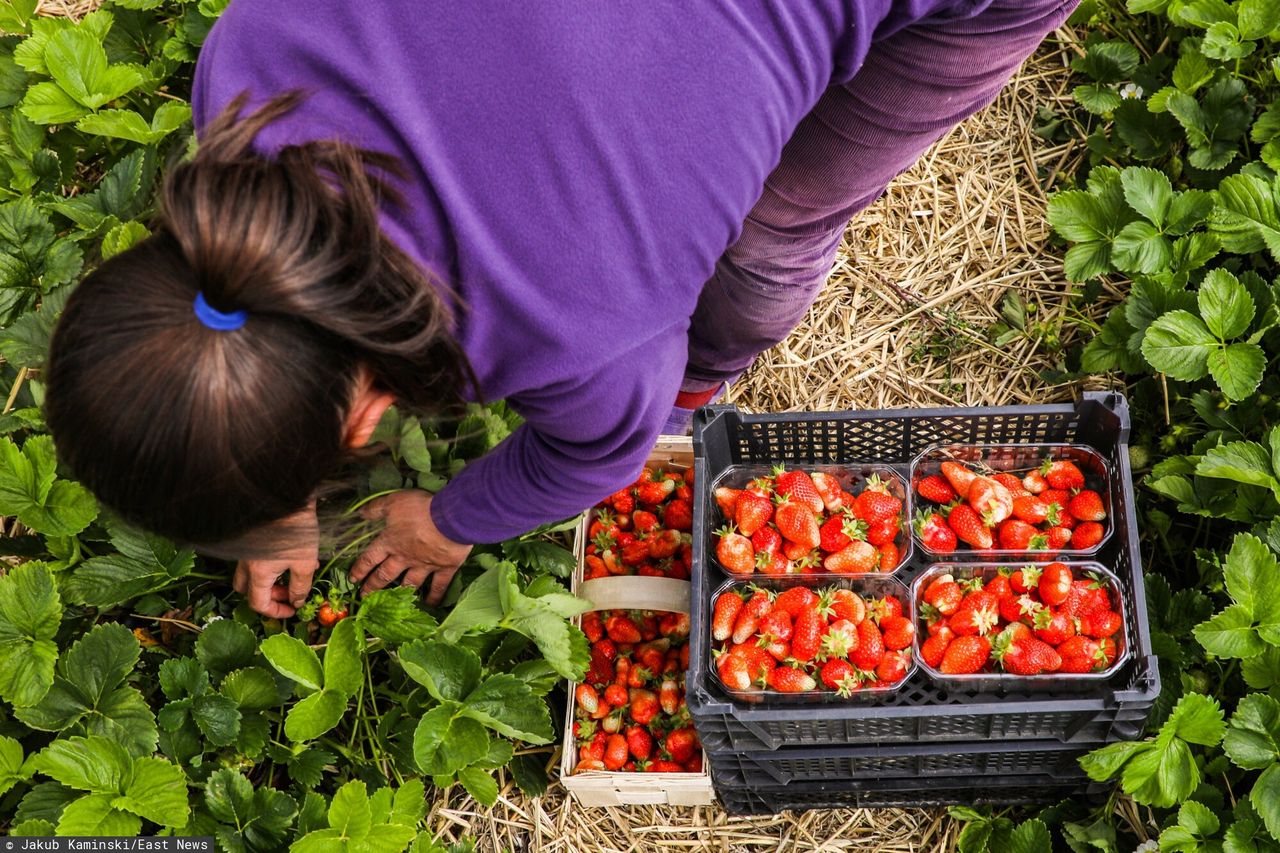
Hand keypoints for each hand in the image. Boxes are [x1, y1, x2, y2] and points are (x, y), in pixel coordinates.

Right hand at [232, 503, 319, 617]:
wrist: (288, 496)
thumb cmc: (297, 530)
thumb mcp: (305, 562)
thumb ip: (300, 586)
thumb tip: (297, 601)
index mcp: (257, 573)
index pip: (258, 603)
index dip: (276, 612)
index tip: (292, 610)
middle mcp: (246, 564)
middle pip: (248, 590)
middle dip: (269, 596)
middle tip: (290, 592)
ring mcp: (246, 551)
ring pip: (250, 575)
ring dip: (270, 582)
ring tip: (295, 574)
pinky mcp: (252, 540)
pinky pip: (256, 560)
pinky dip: (270, 566)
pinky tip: (293, 557)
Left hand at [349, 490, 471, 604]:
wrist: (450, 518)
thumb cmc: (420, 509)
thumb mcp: (393, 502)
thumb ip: (376, 508)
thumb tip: (359, 514)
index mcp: (390, 542)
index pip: (370, 559)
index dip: (360, 569)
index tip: (353, 579)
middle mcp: (404, 558)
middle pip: (385, 575)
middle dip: (373, 586)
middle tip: (365, 596)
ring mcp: (424, 565)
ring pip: (409, 583)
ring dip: (399, 593)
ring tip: (393, 603)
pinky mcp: (444, 568)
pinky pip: (438, 586)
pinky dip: (435, 596)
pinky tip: (431, 605)